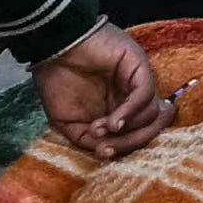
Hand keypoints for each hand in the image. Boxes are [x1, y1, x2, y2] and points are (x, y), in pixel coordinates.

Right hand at [31, 25, 167, 154]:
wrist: (52, 48)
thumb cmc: (57, 81)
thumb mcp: (69, 122)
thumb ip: (88, 139)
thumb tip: (105, 152)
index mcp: (119, 109)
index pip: (137, 134)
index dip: (124, 148)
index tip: (103, 154)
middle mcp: (132, 97)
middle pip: (148, 127)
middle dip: (127, 144)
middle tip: (105, 149)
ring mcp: (137, 82)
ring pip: (150, 114)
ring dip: (126, 130)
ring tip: (99, 129)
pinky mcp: (139, 67)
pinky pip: (145, 95)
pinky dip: (130, 112)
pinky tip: (112, 122)